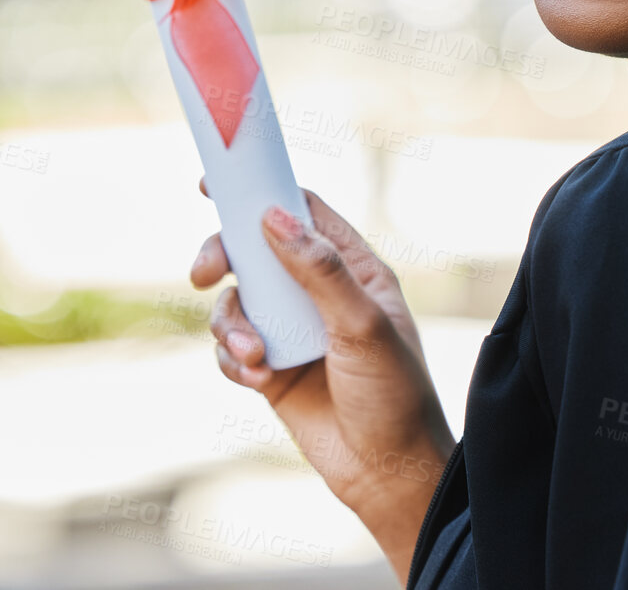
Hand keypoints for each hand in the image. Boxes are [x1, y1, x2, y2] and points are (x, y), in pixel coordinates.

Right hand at [189, 179, 455, 583]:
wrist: (386, 471)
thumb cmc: (394, 393)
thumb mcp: (362, 325)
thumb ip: (319, 271)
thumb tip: (275, 217)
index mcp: (353, 268)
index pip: (303, 212)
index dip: (262, 192)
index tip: (216, 184)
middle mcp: (319, 292)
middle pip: (255, 250)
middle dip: (224, 256)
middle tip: (204, 272)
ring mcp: (292, 329)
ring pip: (236, 302)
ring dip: (231, 326)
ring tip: (256, 357)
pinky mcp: (271, 367)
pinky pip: (231, 348)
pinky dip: (235, 360)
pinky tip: (260, 379)